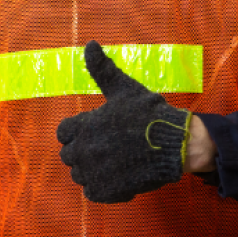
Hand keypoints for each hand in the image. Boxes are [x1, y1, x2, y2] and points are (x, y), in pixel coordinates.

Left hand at [56, 40, 191, 202]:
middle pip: (68, 155)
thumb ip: (102, 69)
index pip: (63, 133)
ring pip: (79, 175)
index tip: (92, 128)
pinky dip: (102, 186)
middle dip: (82, 149)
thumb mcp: (124, 88)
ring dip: (90, 169)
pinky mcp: (108, 191)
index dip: (76, 130)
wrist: (174, 144)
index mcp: (85, 125)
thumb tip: (90, 44)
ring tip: (112, 159)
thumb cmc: (148, 113)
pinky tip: (118, 174)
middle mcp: (85, 151)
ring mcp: (96, 173)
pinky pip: (92, 192)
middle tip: (105, 144)